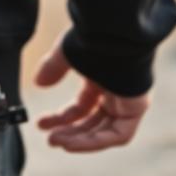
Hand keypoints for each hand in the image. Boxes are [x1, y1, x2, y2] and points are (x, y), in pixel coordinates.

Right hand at [32, 32, 149, 151]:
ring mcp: (127, 100)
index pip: (81, 106)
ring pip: (104, 130)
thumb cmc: (92, 38)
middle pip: (92, 120)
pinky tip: (74, 143)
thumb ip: (52, 69)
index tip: (42, 124)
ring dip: (80, 140)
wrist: (114, 33)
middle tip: (50, 139)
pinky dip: (96, 142)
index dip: (61, 118)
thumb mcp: (65, 55)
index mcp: (100, 78)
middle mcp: (114, 91)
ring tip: (57, 142)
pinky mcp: (136, 107)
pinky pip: (118, 134)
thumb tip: (39, 82)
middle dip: (70, 131)